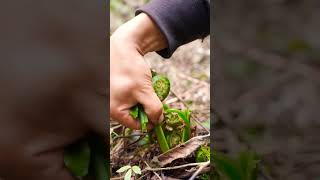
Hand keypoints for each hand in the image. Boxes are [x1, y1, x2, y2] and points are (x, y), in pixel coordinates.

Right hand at [110, 13, 167, 128]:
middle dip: (146, 107)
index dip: (150, 120)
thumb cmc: (130, 69)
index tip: (160, 112)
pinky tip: (139, 83)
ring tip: (145, 87)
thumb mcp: (145, 91)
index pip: (136, 124)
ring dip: (142, 99)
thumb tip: (158, 121)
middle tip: (153, 96)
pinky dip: (137, 93)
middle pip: (134, 115)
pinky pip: (129, 97)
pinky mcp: (114, 90)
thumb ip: (153, 109)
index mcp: (114, 110)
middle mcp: (109, 106)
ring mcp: (111, 98)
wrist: (123, 46)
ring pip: (133, 105)